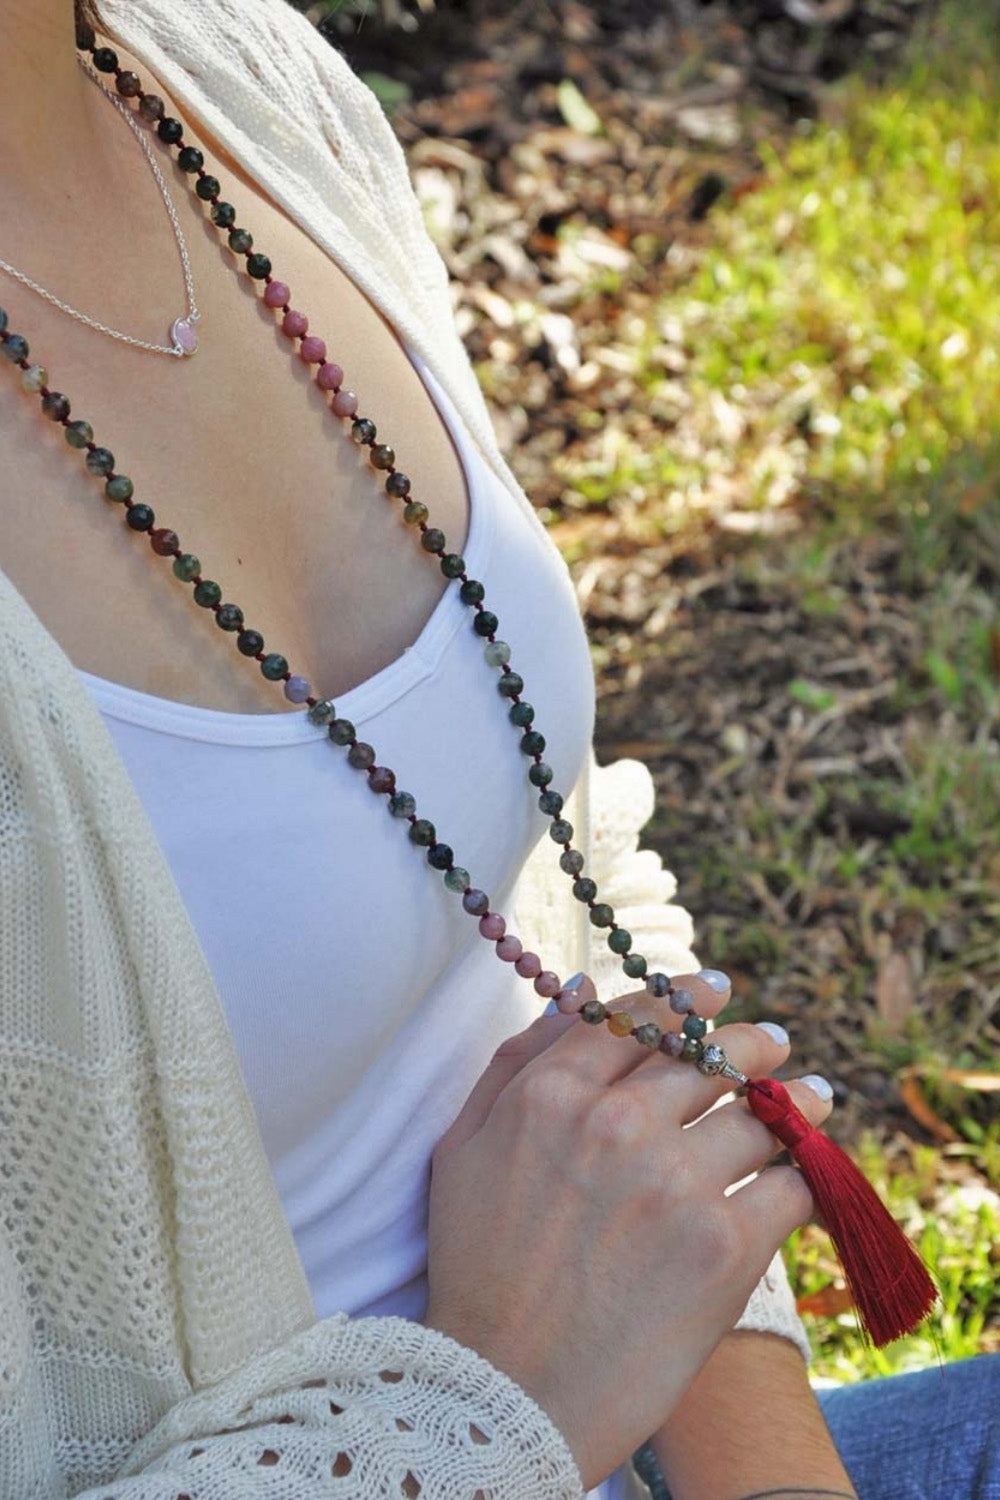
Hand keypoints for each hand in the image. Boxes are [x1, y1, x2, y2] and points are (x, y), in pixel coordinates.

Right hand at [423, 972, 831, 1492]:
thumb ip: (518, 1062)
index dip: (687, 996)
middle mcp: (618, 1123)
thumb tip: (578, 993)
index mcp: (553, 1093)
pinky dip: (803, 1179)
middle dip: (751, 1043)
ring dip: (794, 1102)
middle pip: (709, 1055)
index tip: (717, 989)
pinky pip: (790, 1188)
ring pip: (760, 1114)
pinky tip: (807, 1176)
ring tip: (814, 1098)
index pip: (639, 1015)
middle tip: (773, 1042)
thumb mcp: (463, 1146)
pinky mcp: (725, 1248)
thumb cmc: (478, 1266)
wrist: (507, 1391)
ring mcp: (676, 1183)